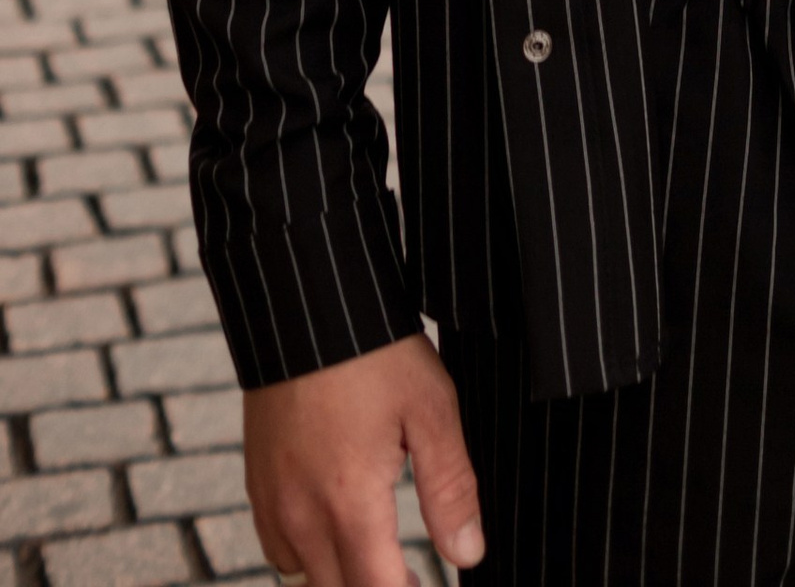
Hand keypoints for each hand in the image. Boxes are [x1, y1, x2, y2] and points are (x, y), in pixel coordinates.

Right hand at [243, 330, 482, 583]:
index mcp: (348, 503)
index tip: (427, 583)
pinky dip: (309, 558)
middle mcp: (301, 515)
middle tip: (414, 576)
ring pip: (305, 579)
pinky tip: (340, 533)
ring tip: (384, 560)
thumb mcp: (431, 410)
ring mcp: (272, 504)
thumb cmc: (372, 352)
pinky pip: (279, 551)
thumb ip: (450, 489)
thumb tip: (467, 553)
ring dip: (343, 578)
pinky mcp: (257, 486)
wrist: (305, 305)